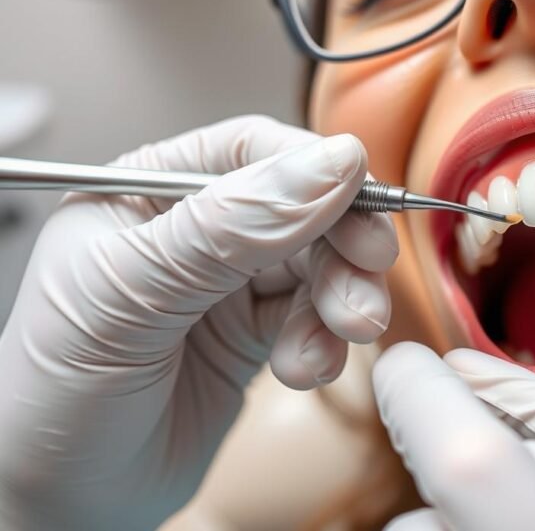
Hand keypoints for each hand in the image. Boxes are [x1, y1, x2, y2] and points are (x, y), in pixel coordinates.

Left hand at [0, 116, 397, 529]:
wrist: (64, 501)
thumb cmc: (54, 395)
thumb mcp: (132, 297)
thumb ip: (230, 229)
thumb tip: (329, 168)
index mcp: (146, 193)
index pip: (248, 152)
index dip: (312, 169)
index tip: (362, 196)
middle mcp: (193, 232)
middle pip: (301, 208)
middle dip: (342, 246)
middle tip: (368, 278)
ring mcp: (227, 287)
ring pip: (319, 266)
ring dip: (342, 299)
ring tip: (343, 335)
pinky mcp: (254, 337)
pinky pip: (315, 320)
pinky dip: (324, 342)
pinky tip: (303, 369)